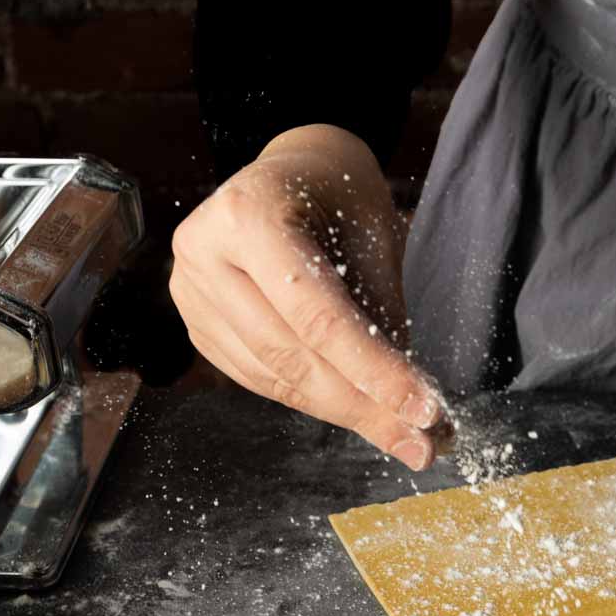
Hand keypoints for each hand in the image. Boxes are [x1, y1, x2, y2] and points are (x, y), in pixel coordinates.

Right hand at [169, 124, 441, 470]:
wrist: (292, 174)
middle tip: (421, 441)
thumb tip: (415, 411)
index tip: (424, 412)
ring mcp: (191, 294)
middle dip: (363, 406)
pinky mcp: (198, 326)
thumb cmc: (338, 195)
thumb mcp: (373, 238)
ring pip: (276, 378)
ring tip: (400, 432)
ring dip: (343, 411)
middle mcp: (204, 254)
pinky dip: (312, 399)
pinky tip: (355, 408)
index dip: (373, 370)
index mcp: (246, 215)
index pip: (317, 315)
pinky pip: (261, 380)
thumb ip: (384, 318)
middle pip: (292, 356)